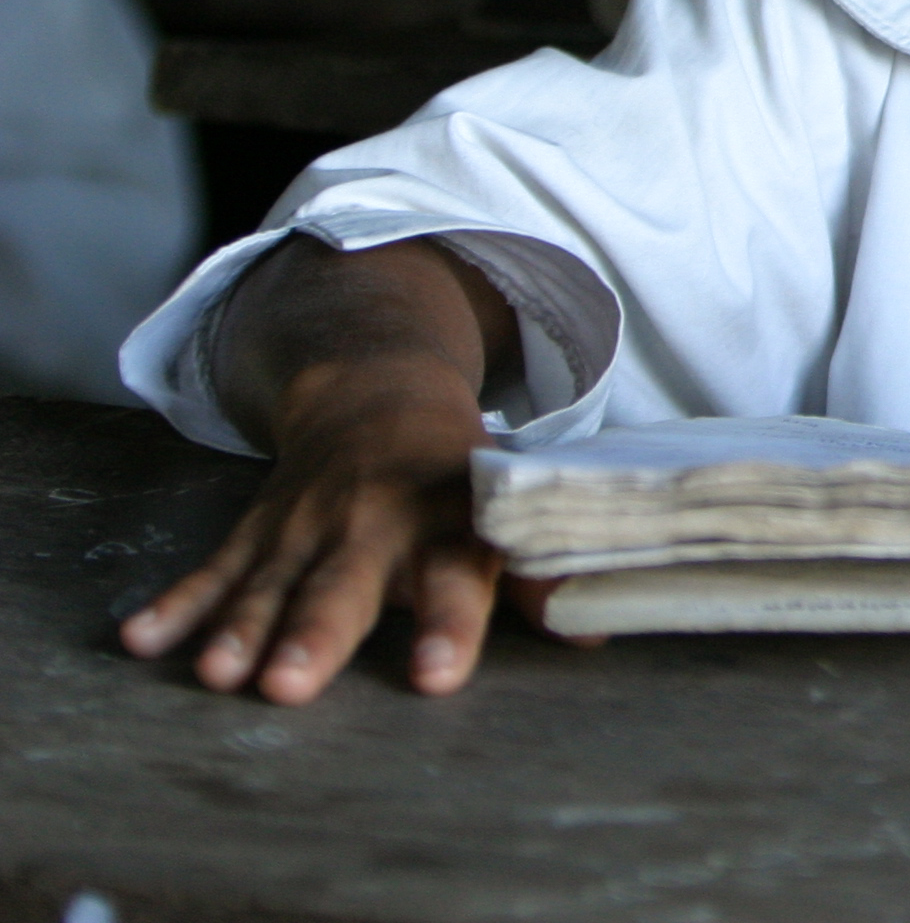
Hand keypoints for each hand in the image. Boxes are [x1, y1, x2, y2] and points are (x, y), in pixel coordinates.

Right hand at [117, 355, 579, 703]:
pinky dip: (177, 603)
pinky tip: (142, 640)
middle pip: (344, 586)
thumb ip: (536, 572)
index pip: (454, 577)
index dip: (450, 624)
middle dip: (316, 636)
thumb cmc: (457, 475)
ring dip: (241, 628)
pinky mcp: (256, 531)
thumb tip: (595, 625)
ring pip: (270, 584)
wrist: (376, 393)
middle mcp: (373, 524)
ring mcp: (306, 526)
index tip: (438, 676)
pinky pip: (213, 569)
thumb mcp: (503, 510)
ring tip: (218, 675)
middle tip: (290, 687)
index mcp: (446, 520)